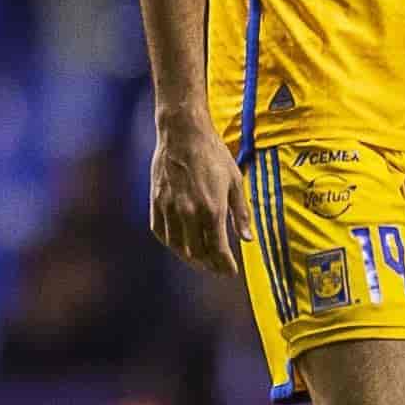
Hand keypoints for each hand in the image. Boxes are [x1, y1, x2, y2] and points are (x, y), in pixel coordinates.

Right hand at [147, 120, 252, 276]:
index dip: (225, 265)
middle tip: (218, 269)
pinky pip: (162, 233)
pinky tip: (181, 245)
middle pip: (198, 253)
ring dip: (191, 259)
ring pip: (178, 247)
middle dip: (210, 265)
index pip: (218, 249)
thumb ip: (241, 213)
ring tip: (202, 261)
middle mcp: (189, 213)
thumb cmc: (213, 154)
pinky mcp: (156, 202)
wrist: (183, 133)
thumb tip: (247, 238)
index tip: (231, 272)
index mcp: (212, 208)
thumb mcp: (235, 181)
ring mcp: (170, 208)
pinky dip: (172, 244)